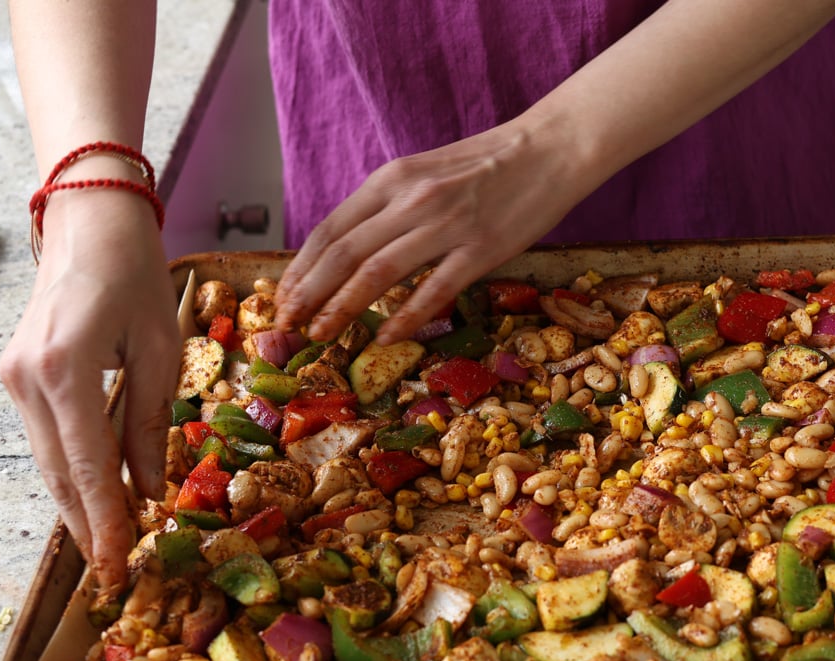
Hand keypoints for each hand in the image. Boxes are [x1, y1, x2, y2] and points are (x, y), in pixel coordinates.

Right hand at [0, 190, 179, 594]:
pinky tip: (92, 498)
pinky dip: (69, 471)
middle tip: (112, 574)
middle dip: (88, 525)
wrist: (89, 223)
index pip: (87, 464)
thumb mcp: (159, 351)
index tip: (119, 563)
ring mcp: (13, 377)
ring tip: (106, 548)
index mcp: (65, 368)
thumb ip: (149, 424)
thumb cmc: (136, 277)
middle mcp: (27, 379)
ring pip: (47, 460)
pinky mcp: (17, 374)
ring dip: (76, 504)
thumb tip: (150, 492)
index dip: (105, 518)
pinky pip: (46, 437)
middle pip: (58, 472)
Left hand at [273, 118, 589, 342]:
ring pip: (377, 273)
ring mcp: (446, 224)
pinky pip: (433, 289)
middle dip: (309, 294)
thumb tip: (354, 250)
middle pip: (343, 254)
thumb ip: (391, 207)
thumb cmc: (488, 165)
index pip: (330, 229)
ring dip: (342, 308)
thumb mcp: (426, 173)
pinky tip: (386, 337)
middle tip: (288, 326)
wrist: (550, 148)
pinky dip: (404, 316)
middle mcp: (411, 200)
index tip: (284, 298)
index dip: (300, 269)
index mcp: (392, 179)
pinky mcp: (481, 248)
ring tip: (322, 334)